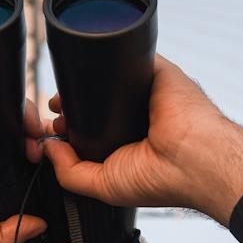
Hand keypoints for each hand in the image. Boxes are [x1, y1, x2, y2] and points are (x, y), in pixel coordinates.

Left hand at [41, 54, 242, 225]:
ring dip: (83, 82)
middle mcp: (135, 116)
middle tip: (56, 113)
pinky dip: (107, 59)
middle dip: (70, 105)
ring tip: (66, 96)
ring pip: (106, 78)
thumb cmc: (160, 180)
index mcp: (126, 142)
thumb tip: (48, 150)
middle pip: (94, 102)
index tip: (52, 130)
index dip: (67, 128)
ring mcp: (145, 91)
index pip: (90, 128)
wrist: (195, 160)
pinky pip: (128, 56)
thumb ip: (70, 173)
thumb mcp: (104, 186)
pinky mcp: (157, 70)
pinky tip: (86, 70)